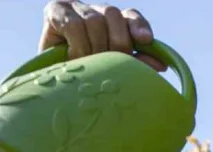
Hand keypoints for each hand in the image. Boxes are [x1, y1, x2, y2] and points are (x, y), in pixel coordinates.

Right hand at [38, 1, 165, 70]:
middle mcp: (95, 10)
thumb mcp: (113, 69)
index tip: (146, 41)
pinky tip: (76, 59)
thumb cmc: (84, 76)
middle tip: (112, 66)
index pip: (131, 15)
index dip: (139, 26)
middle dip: (117, 44)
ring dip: (96, 49)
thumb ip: (136, 63)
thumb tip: (162, 65)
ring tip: (91, 66)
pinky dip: (79, 46)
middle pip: (114, 15)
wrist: (50, 82)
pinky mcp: (56, 11)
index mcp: (112, 22)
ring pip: (96, 21)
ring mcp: (74, 7)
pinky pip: (75, 25)